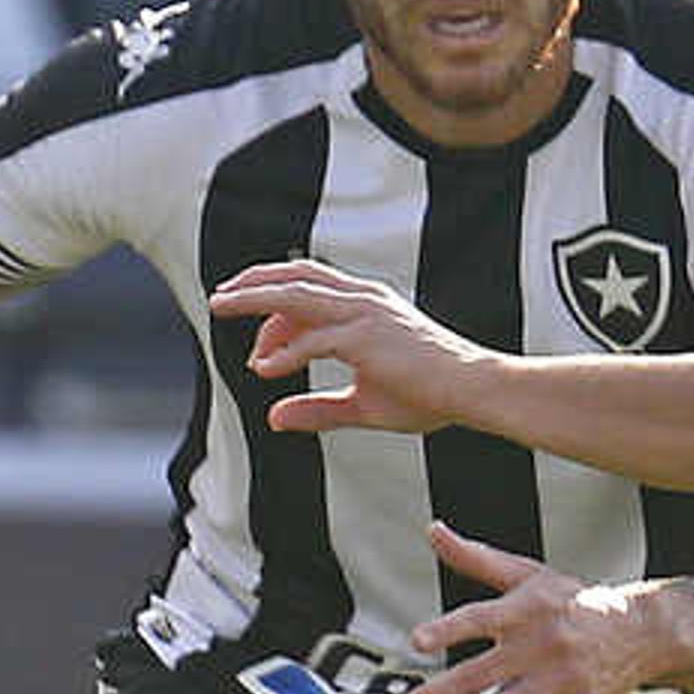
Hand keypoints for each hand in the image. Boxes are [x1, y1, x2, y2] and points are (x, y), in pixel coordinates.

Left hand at [204, 259, 492, 433]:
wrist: (473, 390)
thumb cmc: (430, 395)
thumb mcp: (363, 404)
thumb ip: (318, 409)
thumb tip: (275, 417)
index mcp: (366, 304)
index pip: (307, 290)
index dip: (273, 313)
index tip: (258, 351)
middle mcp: (363, 299)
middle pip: (294, 276)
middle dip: (252, 283)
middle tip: (220, 298)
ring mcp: (364, 314)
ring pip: (295, 295)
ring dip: (253, 298)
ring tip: (221, 306)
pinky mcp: (365, 337)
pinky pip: (313, 339)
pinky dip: (284, 353)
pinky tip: (265, 369)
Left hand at [385, 521, 665, 693]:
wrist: (642, 631)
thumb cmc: (576, 601)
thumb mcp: (529, 574)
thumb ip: (476, 558)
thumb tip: (433, 531)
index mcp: (525, 609)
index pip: (480, 619)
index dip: (448, 629)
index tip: (417, 640)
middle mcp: (539, 645)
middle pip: (480, 673)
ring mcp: (556, 681)